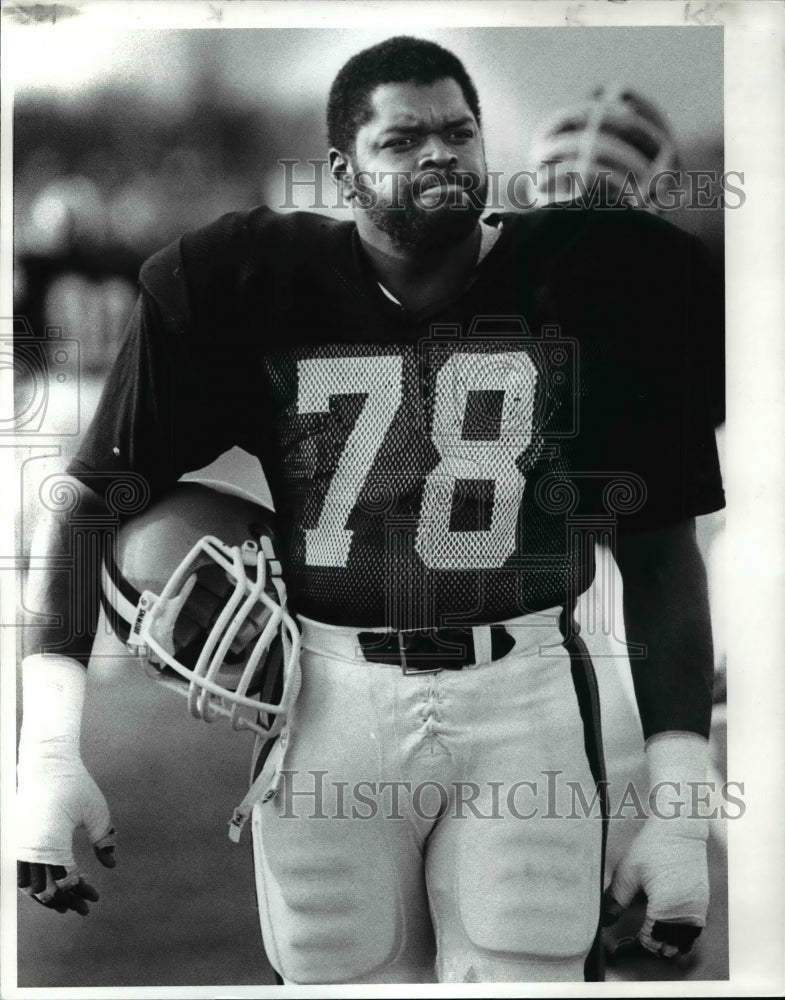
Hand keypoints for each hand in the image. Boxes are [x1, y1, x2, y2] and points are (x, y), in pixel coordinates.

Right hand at [17, 755, 116, 916]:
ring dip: (47, 897)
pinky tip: (50, 885)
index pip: (66, 881)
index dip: (81, 892)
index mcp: (52, 843)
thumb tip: (111, 864)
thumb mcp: (96, 811)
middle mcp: (32, 848)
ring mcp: (21, 845)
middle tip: (83, 907)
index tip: (95, 898)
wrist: (45, 764)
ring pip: (30, 886)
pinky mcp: (17, 841)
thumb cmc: (74, 784)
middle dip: (66, 901)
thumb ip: (104, 839)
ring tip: (66, 903)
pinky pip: (22, 873)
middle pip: (46, 890)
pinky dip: (34, 885)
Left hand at [603, 816, 707, 956]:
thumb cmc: (653, 846)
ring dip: (668, 943)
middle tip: (634, 941)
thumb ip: (615, 900)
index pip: (651, 940)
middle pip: (670, 946)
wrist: (680, 828)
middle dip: (652, 947)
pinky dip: (680, 933)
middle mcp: (686, 913)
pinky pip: (694, 930)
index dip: (636, 945)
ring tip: (649, 934)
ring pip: (684, 941)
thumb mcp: (628, 872)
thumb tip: (605, 920)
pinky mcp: (703, 902)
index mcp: (666, 908)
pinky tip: (665, 923)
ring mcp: (698, 908)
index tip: (624, 944)